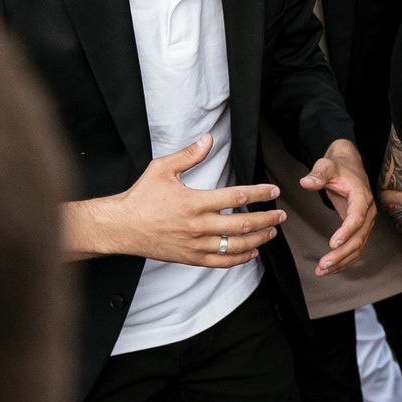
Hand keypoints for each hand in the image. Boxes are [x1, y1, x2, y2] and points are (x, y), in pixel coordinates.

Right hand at [77, 133, 284, 265]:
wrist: (120, 227)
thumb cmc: (141, 197)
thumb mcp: (162, 169)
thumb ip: (188, 155)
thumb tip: (208, 139)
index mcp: (194, 202)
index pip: (236, 196)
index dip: (260, 193)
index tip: (274, 191)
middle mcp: (197, 225)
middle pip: (243, 224)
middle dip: (267, 219)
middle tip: (281, 215)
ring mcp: (195, 245)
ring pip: (237, 246)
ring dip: (259, 239)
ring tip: (271, 233)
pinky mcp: (191, 258)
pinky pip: (222, 262)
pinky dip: (240, 259)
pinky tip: (252, 252)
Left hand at [301, 137, 374, 275]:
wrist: (349, 167)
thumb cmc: (338, 167)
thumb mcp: (326, 165)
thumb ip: (318, 174)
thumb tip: (306, 182)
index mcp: (362, 197)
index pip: (357, 217)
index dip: (347, 231)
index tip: (333, 243)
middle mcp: (368, 212)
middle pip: (358, 239)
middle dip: (341, 254)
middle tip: (323, 265)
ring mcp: (365, 223)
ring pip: (358, 248)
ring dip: (341, 262)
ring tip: (322, 272)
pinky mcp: (359, 229)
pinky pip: (355, 249)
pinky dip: (344, 261)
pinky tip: (330, 269)